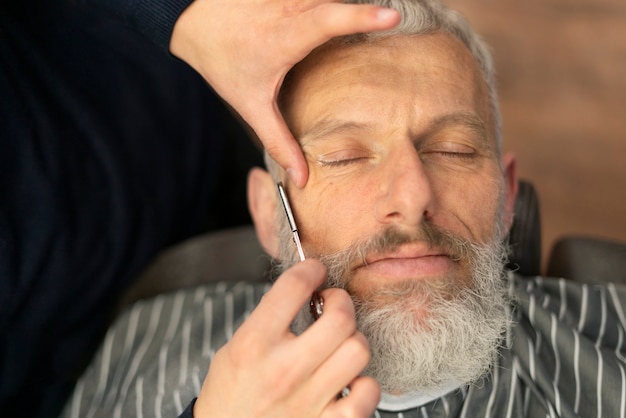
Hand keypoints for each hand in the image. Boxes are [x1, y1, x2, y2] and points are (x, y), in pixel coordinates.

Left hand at [170, 0, 399, 187]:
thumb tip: (301, 178)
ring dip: (342, 9)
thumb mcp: (251, 105)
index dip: (361, 18)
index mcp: (285, 37)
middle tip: (387, 27)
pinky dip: (328, 3)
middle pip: (338, 4)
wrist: (191, 19)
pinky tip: (332, 15)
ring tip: (363, 23)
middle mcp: (289, 6)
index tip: (391, 16)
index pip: (329, 21)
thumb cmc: (223, 62)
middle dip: (362, 15)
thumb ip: (279, 140)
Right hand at [193, 259, 379, 416]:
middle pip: (340, 316)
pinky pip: (367, 394)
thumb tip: (304, 291)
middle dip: (340, 302)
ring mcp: (308, 400)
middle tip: (332, 307)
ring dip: (353, 341)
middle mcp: (283, 370)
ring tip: (340, 345)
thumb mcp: (233, 350)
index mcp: (253, 344)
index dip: (310, 269)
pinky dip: (364, 384)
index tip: (314, 271)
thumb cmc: (230, 397)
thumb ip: (267, 321)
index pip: (294, 286)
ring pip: (358, 349)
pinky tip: (349, 381)